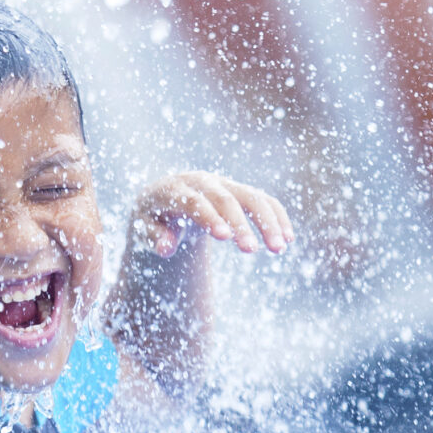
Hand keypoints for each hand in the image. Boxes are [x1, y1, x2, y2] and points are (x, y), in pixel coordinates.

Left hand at [130, 170, 291, 259]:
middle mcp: (202, 182)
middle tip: (250, 250)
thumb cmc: (154, 217)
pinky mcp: (239, 191)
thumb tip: (166, 248)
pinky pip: (264, 200)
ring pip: (251, 197)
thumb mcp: (144, 227)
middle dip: (240, 224)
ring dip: (267, 222)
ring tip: (280, 248)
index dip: (210, 217)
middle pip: (226, 199)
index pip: (194, 201)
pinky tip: (288, 238)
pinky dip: (277, 217)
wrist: (167, 198)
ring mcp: (223, 184)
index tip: (225, 237)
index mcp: (174, 188)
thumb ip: (154, 237)